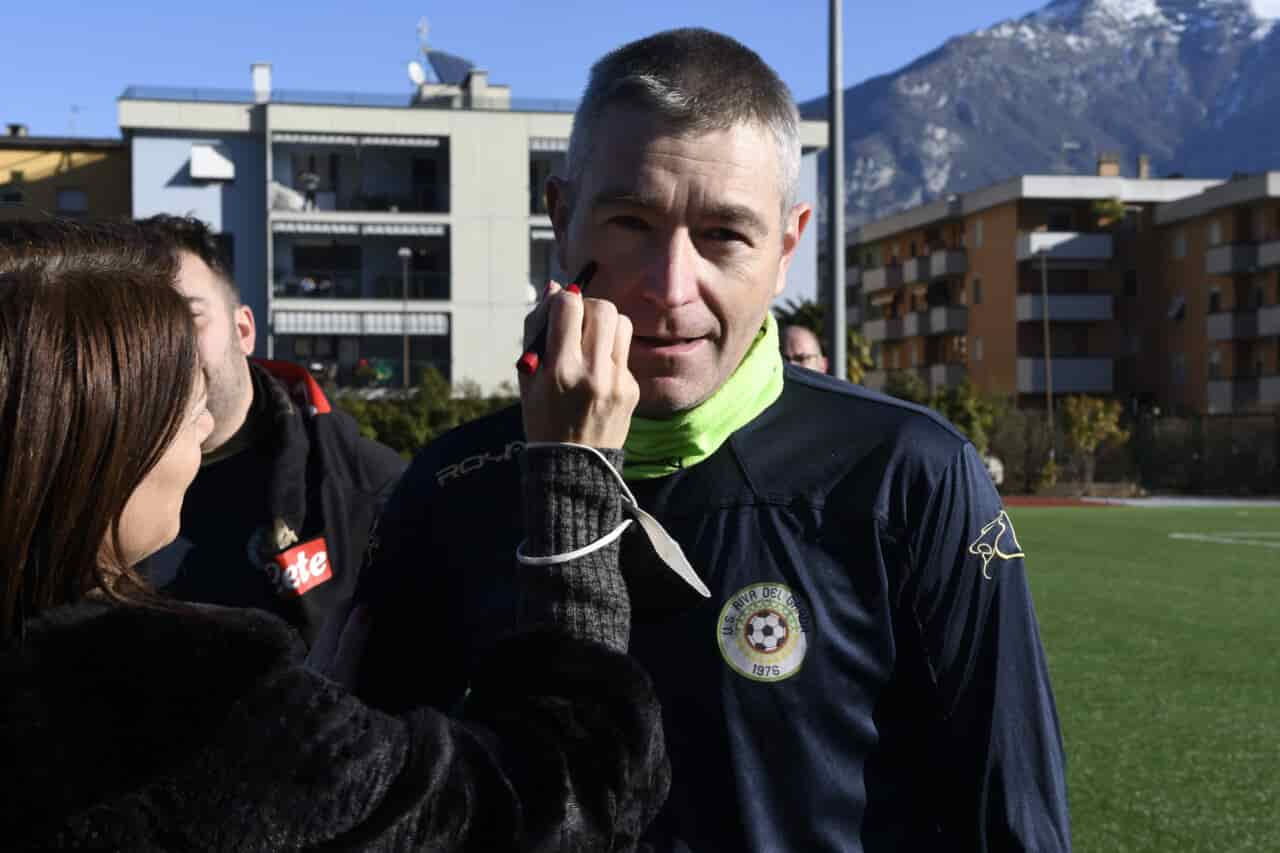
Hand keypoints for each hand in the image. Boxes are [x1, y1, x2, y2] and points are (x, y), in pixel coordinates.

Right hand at [518, 281, 638, 447]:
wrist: (572, 464)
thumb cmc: (542, 416)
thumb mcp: (528, 377)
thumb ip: (537, 330)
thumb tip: (553, 287)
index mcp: (559, 369)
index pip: (568, 306)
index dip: (561, 301)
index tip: (557, 312)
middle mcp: (592, 373)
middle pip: (602, 307)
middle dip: (587, 307)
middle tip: (577, 322)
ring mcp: (617, 381)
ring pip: (621, 323)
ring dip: (605, 323)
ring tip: (590, 341)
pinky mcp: (632, 389)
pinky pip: (625, 351)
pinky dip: (610, 351)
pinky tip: (598, 371)